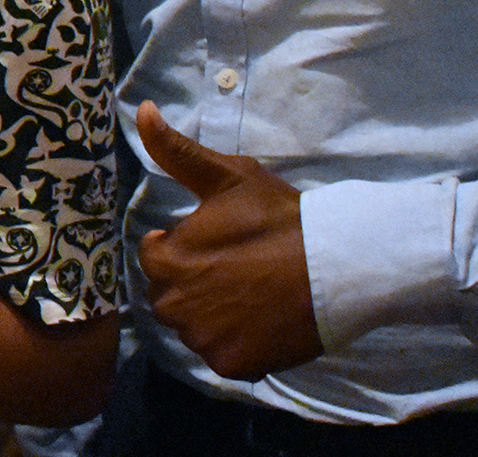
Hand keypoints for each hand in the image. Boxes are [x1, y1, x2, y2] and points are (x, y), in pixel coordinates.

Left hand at [135, 100, 323, 379]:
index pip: (155, 256)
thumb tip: (141, 110)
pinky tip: (261, 322)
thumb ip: (175, 150)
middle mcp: (173, 305)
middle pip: (169, 295)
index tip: (218, 242)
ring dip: (210, 314)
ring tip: (250, 295)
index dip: (184, 246)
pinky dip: (236, 342)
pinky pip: (220, 355)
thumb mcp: (226, 177)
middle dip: (191, 282)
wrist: (337, 266)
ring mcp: (202, 340)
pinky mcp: (232, 366)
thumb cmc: (277, 218)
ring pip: (192, 327)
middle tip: (236, 269)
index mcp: (165, 260)